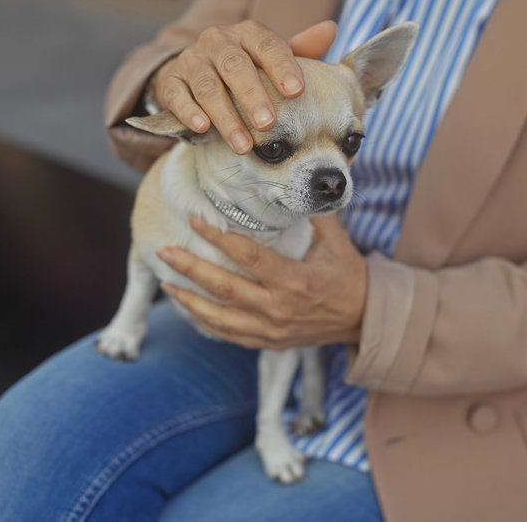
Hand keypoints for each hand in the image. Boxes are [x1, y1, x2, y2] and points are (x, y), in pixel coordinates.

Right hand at [152, 20, 336, 154]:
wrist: (195, 73)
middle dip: (252, 97)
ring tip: (243, 145)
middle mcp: (218, 41)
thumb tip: (330, 30)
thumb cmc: (246, 70)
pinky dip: (189, 113)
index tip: (296, 91)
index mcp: (247, 33)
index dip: (282, 67)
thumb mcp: (273, 61)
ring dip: (226, 117)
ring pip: (207, 87)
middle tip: (268, 124)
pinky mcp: (170, 81)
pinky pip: (177, 96)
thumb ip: (302, 50)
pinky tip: (202, 129)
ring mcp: (191, 60)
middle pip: (235, 66)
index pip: (267, 45)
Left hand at [158, 215, 366, 349]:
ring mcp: (271, 329)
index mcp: (295, 281)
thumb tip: (296, 183)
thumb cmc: (348, 276)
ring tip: (166, 281)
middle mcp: (278, 308)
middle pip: (224, 288)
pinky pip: (228, 335)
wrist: (362, 319)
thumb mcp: (336, 243)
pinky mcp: (267, 342)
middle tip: (164, 250)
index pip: (247, 257)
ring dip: (189, 299)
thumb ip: (313, 215)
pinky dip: (204, 322)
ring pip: (219, 317)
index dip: (218, 238)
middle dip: (190, 268)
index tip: (195, 222)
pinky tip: (187, 307)